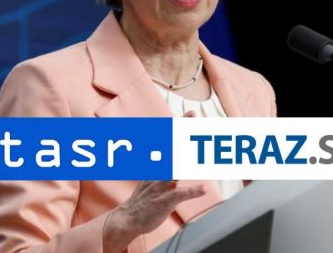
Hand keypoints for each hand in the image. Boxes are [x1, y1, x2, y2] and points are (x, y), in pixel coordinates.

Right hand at [102, 111, 201, 251]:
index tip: (190, 114)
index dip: (180, 127)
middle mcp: (160, 172)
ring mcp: (161, 185)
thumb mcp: (154, 178)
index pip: (170, 142)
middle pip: (172, 148)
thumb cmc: (144, 200)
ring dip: (187, 156)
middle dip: (183, 132)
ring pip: (175, 167)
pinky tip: (204, 189)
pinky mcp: (164, 201)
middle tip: (194, 117)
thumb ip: (168, 168)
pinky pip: (179, 195)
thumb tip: (178, 157)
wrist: (128, 219)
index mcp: (158, 166)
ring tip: (199, 145)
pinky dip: (192, 191)